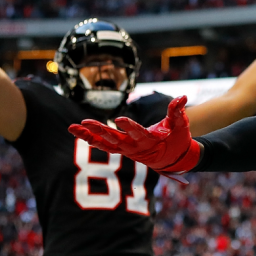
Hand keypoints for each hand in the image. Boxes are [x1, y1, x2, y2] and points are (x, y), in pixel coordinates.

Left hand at [69, 96, 200, 177]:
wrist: (174, 159)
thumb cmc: (178, 139)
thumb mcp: (180, 125)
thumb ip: (178, 111)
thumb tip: (182, 96)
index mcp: (151, 141)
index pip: (138, 133)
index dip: (129, 126)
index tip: (118, 119)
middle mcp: (136, 148)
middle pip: (115, 139)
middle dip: (99, 131)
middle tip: (85, 122)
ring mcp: (128, 151)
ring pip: (105, 144)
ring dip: (88, 136)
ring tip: (72, 128)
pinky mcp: (123, 151)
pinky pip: (106, 147)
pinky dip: (93, 141)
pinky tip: (81, 134)